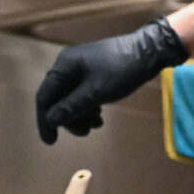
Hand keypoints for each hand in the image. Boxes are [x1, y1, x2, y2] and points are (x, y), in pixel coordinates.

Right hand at [36, 19, 188, 142]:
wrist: (149, 52)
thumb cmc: (121, 71)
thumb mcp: (95, 93)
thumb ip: (71, 107)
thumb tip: (50, 120)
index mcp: (64, 66)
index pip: (44, 96)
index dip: (44, 120)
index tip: (51, 141)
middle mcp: (68, 66)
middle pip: (57, 99)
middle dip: (68, 118)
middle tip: (85, 132)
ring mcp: (81, 68)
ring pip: (71, 98)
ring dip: (80, 115)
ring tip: (96, 124)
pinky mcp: (93, 72)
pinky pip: (82, 94)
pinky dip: (87, 107)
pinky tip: (99, 116)